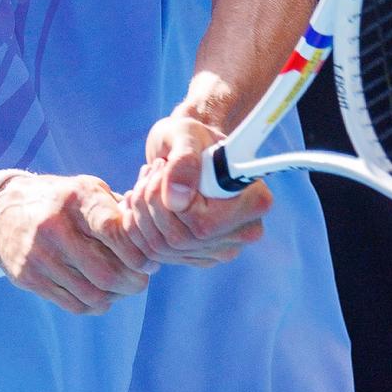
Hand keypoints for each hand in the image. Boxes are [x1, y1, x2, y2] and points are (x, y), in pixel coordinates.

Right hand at [0, 171, 152, 315]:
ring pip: (93, 295)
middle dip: (133, 283)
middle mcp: (55, 227)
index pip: (114, 230)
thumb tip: (153, 236)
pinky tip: (99, 293)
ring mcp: (39, 255)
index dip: (138, 253)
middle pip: (107, 273)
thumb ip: (120, 210)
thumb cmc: (62, 201)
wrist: (3, 211)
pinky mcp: (28, 278)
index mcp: (76, 199)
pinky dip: (94, 305)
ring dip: (116, 297)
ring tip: (121, 287)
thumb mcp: (88, 190)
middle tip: (141, 280)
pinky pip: (74, 305)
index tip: (149, 263)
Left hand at [121, 109, 271, 268]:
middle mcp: (243, 233)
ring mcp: (219, 249)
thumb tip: (176, 199)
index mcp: (254, 203)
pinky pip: (154, 253)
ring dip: (141, 212)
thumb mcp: (187, 134)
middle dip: (151, 204)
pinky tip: (139, 199)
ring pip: (162, 248)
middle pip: (180, 240)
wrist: (188, 148)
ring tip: (145, 180)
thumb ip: (184, 161)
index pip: (203, 224)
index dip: (171, 201)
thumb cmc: (192, 136)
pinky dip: (137, 225)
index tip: (164, 168)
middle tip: (150, 171)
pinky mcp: (196, 257)